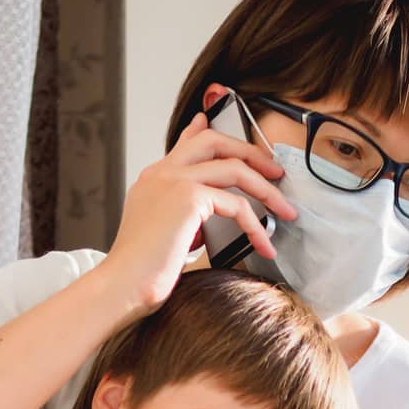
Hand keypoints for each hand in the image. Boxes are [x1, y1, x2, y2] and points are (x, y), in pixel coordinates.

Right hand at [101, 110, 297, 311]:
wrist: (122, 286)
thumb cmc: (141, 272)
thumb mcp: (165, 234)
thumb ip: (184, 215)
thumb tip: (207, 213)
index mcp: (154, 179)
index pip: (185, 143)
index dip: (203, 129)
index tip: (215, 122)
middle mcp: (162, 173)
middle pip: (215, 141)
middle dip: (252, 153)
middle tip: (275, 172)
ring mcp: (174, 181)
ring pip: (234, 168)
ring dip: (267, 190)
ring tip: (286, 210)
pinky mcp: (188, 198)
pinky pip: (236, 204)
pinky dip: (256, 225)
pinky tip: (263, 244)